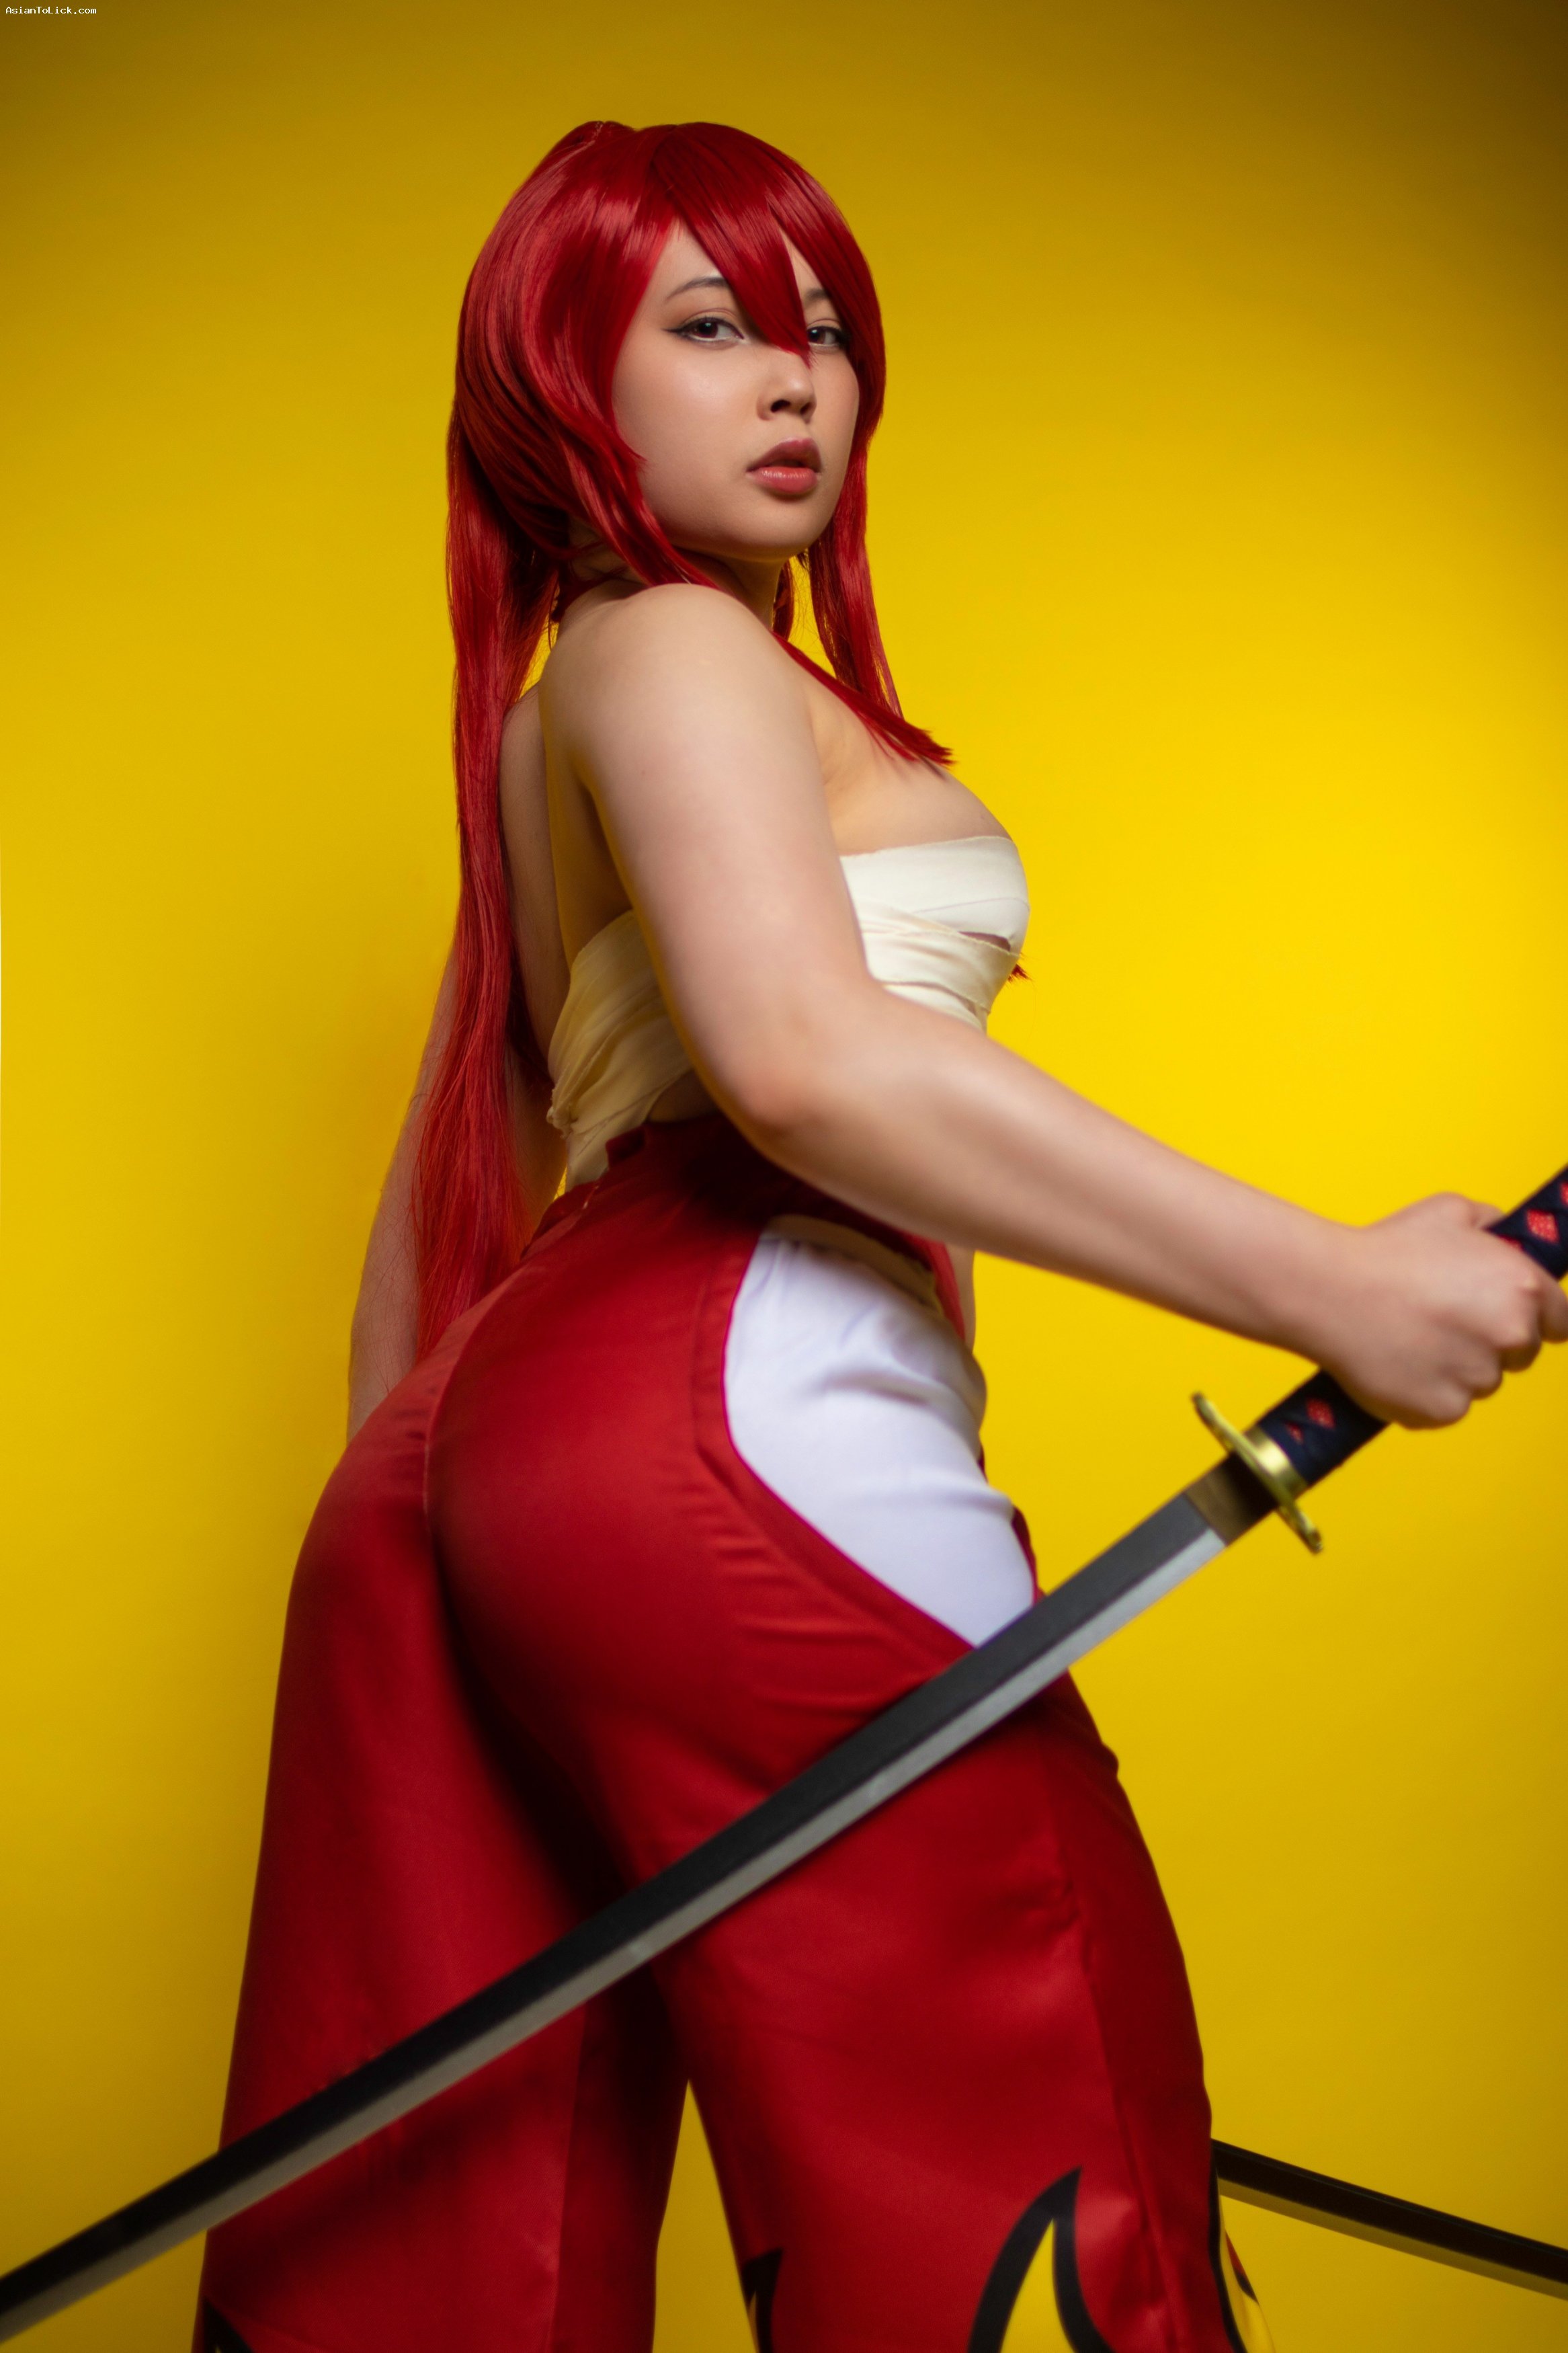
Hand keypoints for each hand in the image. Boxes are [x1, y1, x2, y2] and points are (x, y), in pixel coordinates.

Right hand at [1313, 1193, 1567, 1427]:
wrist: (1328, 1291)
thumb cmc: (1385, 1250)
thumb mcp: (1449, 1212)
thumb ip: (1493, 1225)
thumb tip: (1504, 1238)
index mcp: (1522, 1287)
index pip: (1560, 1322)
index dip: (1534, 1319)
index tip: (1504, 1319)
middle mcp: (1510, 1335)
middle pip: (1520, 1354)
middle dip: (1490, 1343)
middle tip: (1441, 1323)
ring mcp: (1478, 1377)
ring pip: (1480, 1382)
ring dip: (1455, 1368)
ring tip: (1409, 1339)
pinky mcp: (1444, 1410)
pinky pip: (1445, 1407)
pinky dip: (1425, 1393)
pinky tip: (1397, 1363)